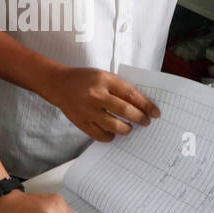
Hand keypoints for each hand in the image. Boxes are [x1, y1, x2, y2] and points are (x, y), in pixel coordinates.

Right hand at [40, 67, 160, 141]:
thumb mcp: (103, 76)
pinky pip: (100, 135)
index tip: (155, 113)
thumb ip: (119, 88)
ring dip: (126, 129)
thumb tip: (140, 104)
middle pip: (125, 111)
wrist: (58, 84)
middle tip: (145, 122)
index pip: (131, 95)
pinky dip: (110, 136)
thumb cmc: (84, 79)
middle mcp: (97, 95)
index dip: (146, 105)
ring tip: (129, 128)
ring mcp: (88, 110)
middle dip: (140, 118)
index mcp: (105, 80)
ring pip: (114, 126)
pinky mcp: (81, 122)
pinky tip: (113, 133)